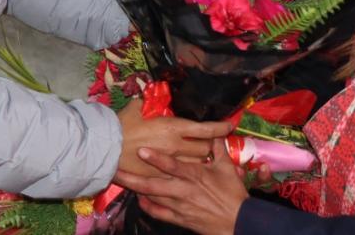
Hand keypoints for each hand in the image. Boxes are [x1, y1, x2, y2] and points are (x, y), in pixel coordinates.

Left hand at [114, 137, 247, 234]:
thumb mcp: (227, 168)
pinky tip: (139, 198)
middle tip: (117, 171)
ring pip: (152, 197)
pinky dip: (147, 205)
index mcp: (194, 175)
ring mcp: (179, 206)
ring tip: (121, 181)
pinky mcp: (179, 218)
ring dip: (137, 189)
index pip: (172, 165)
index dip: (156, 158)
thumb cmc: (232, 193)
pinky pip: (158, 213)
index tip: (141, 150)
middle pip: (153, 185)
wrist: (238, 221)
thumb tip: (215, 133)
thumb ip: (217, 149)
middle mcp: (183, 190)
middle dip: (133, 178)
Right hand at [117, 99, 233, 177]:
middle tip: (206, 142)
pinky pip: (180, 176)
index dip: (220, 128)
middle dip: (208, 145)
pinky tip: (181, 169)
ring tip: (195, 155)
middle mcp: (176, 147)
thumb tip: (151, 94)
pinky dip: (184, 172)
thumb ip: (148, 101)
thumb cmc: (121, 126)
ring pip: (196, 164)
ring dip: (198, 159)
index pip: (204, 129)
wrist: (105, 149)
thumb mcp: (137, 108)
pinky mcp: (161, 176)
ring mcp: (170, 164)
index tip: (229, 125)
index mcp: (173, 127)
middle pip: (205, 149)